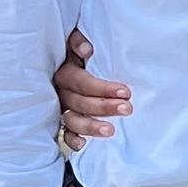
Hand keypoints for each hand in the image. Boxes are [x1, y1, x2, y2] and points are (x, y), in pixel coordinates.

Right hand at [52, 28, 131, 153]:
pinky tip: (83, 145)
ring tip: (110, 131)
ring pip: (72, 119)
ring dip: (90, 126)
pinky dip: (72, 140)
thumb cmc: (81, 51)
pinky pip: (65, 133)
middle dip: (104, 106)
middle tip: (127, 108)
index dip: (102, 88)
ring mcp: (61, 107)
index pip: (81, 82)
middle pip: (79, 102)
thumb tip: (86, 49)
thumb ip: (78, 41)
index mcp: (64, 72)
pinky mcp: (63, 120)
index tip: (125, 92)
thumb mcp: (77, 41)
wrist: (70, 60)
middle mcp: (60, 91)